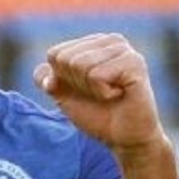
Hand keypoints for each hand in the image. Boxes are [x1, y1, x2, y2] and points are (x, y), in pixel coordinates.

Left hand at [33, 33, 167, 163]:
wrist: (125, 138)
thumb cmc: (98, 114)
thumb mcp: (65, 96)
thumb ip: (48, 80)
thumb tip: (44, 75)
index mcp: (93, 43)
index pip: (55, 54)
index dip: (63, 80)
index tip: (86, 90)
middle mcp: (110, 40)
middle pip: (65, 59)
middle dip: (77, 84)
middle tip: (100, 94)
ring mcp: (124, 49)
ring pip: (80, 64)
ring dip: (91, 89)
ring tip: (111, 93)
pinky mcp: (134, 63)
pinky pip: (97, 75)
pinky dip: (103, 93)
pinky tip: (120, 94)